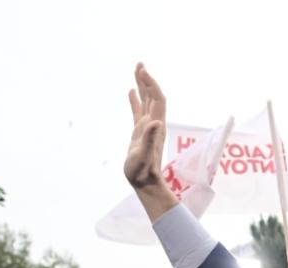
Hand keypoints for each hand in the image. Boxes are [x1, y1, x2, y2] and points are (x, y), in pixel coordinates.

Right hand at [124, 63, 176, 217]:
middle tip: (139, 64)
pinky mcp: (140, 132)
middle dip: (147, 79)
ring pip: (146, 101)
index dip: (151, 84)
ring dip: (143, 86)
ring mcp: (147, 127)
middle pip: (153, 96)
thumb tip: (156, 122)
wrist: (144, 182)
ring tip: (137, 70)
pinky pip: (138, 111)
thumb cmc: (142, 171)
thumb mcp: (143, 155)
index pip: (157, 99)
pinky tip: (131, 91)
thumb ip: (149, 138)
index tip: (142, 71)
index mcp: (155, 126)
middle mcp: (153, 124)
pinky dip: (136, 99)